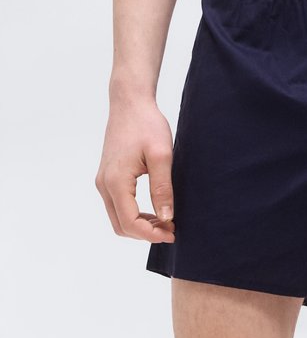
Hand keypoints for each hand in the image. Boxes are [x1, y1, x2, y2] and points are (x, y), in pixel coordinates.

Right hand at [95, 99, 175, 243]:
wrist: (130, 102)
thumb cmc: (146, 124)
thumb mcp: (161, 155)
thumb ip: (162, 188)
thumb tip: (166, 217)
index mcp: (116, 182)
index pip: (129, 222)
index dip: (151, 234)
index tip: (172, 233)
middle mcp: (104, 185)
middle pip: (120, 225)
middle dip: (145, 233)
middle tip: (170, 230)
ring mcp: (103, 181)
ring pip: (117, 217)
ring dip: (139, 225)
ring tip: (165, 222)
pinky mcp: (107, 176)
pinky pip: (117, 205)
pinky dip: (134, 214)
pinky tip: (153, 210)